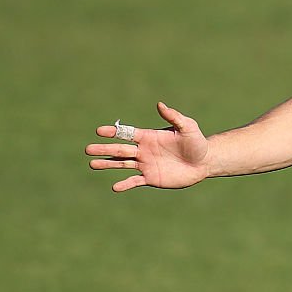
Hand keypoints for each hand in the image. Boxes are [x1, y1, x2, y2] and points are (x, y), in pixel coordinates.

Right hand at [86, 102, 209, 191]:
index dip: (113, 132)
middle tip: (87, 149)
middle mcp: (144, 150)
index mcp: (149, 137)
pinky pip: (134, 181)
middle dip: (104, 149)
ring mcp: (146, 165)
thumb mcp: (187, 127)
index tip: (99, 131)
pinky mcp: (151, 178)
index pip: (127, 133)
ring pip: (122, 164)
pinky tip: (115, 187)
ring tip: (92, 164)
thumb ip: (173, 116)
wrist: (204, 162)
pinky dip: (125, 184)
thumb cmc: (196, 142)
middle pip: (120, 149)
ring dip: (107, 164)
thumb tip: (160, 104)